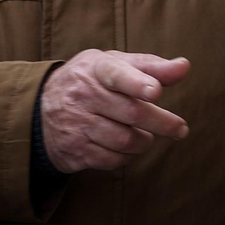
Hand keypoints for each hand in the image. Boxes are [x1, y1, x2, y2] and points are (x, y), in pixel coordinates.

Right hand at [39, 49, 189, 173]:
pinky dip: (128, 156)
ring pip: (124, 140)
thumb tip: (184, 66)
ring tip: (148, 136)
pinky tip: (129, 147)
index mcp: (95, 69)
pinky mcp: (75, 150)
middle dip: (162, 123)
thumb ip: (151, 66)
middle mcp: (83, 96)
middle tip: (180, 129)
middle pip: (132, 113)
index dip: (138, 83)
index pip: (117, 74)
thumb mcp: (114, 64)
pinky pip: (112, 160)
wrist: (39, 108)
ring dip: (144, 141)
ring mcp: (77, 125)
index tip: (156, 91)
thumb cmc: (92, 81)